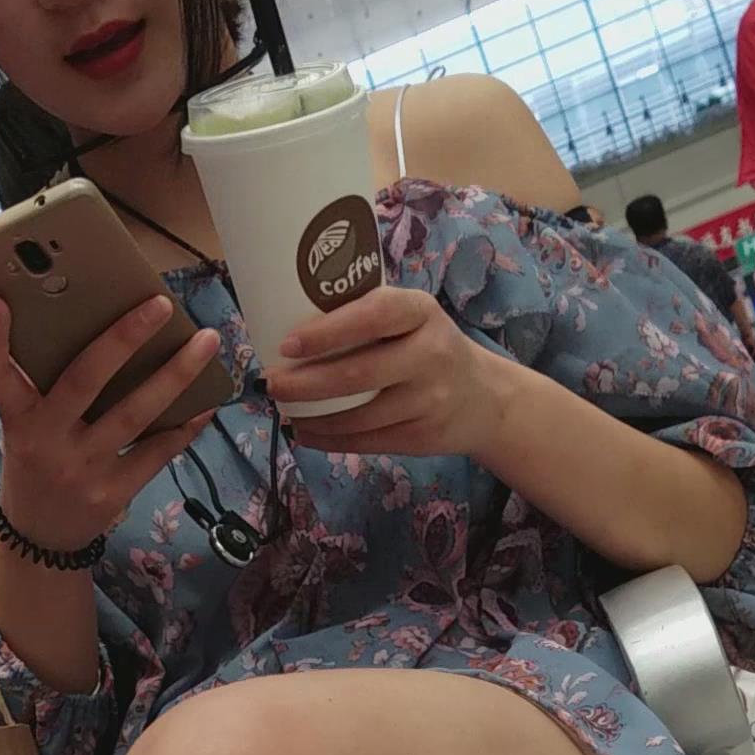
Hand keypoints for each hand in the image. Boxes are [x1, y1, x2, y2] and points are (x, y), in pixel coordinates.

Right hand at [0, 290, 222, 552]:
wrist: (41, 539)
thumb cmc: (35, 467)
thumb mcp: (24, 430)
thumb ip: (45, 391)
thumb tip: (99, 332)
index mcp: (19, 419)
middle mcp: (48, 441)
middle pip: (85, 379)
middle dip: (124, 338)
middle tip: (160, 304)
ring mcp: (83, 468)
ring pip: (134, 414)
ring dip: (175, 376)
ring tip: (207, 341)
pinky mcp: (114, 492)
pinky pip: (156, 451)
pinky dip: (185, 425)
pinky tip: (208, 401)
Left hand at [262, 283, 505, 458]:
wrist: (483, 398)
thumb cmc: (428, 346)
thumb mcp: (413, 317)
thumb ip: (369, 314)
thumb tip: (289, 321)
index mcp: (421, 312)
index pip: (373, 314)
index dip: (328, 330)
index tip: (288, 343)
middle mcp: (430, 355)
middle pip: (358, 374)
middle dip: (304, 383)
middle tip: (271, 382)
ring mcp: (428, 401)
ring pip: (358, 416)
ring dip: (311, 417)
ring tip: (284, 409)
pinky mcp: (422, 437)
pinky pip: (366, 442)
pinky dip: (328, 439)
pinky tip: (306, 432)